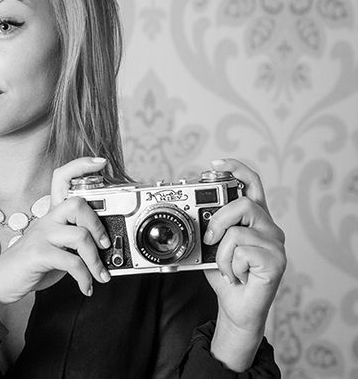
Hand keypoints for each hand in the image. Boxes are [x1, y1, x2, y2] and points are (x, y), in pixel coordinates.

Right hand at [0, 157, 110, 304]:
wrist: (2, 281)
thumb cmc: (32, 264)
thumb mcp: (56, 247)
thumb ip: (75, 241)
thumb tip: (106, 246)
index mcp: (51, 215)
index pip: (62, 178)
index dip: (80, 166)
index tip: (100, 163)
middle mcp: (46, 220)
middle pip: (76, 204)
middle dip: (97, 224)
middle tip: (105, 244)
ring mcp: (41, 235)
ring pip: (80, 236)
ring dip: (96, 260)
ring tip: (100, 275)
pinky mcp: (38, 254)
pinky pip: (72, 262)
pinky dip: (85, 278)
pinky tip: (86, 286)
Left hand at [203, 158, 286, 370]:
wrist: (237, 307)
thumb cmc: (227, 274)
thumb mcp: (212, 246)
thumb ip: (211, 227)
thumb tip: (194, 213)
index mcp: (255, 219)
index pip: (253, 184)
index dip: (237, 169)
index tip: (215, 164)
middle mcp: (269, 227)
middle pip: (243, 204)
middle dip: (218, 220)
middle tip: (210, 240)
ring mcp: (276, 244)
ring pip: (237, 231)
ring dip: (221, 253)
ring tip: (227, 267)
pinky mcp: (277, 261)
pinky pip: (242, 252)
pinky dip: (230, 266)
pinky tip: (237, 276)